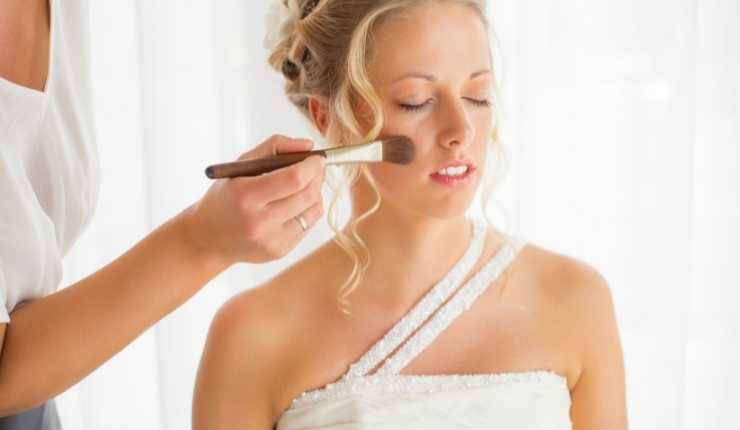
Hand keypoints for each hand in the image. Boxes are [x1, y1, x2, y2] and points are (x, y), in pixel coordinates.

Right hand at [181, 135, 325, 265]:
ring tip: (303, 186)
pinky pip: (309, 225)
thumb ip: (274, 147)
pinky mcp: (280, 251)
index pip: (294, 178)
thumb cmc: (226, 196)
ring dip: (315, 193)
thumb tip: (309, 145)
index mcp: (245, 196)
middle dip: (317, 177)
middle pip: (307, 195)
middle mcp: (259, 222)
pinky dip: (308, 210)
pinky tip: (295, 204)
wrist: (208, 238)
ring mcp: (271, 240)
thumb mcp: (240, 165)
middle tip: (314, 168)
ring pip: (313, 210)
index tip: (316, 157)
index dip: (311, 166)